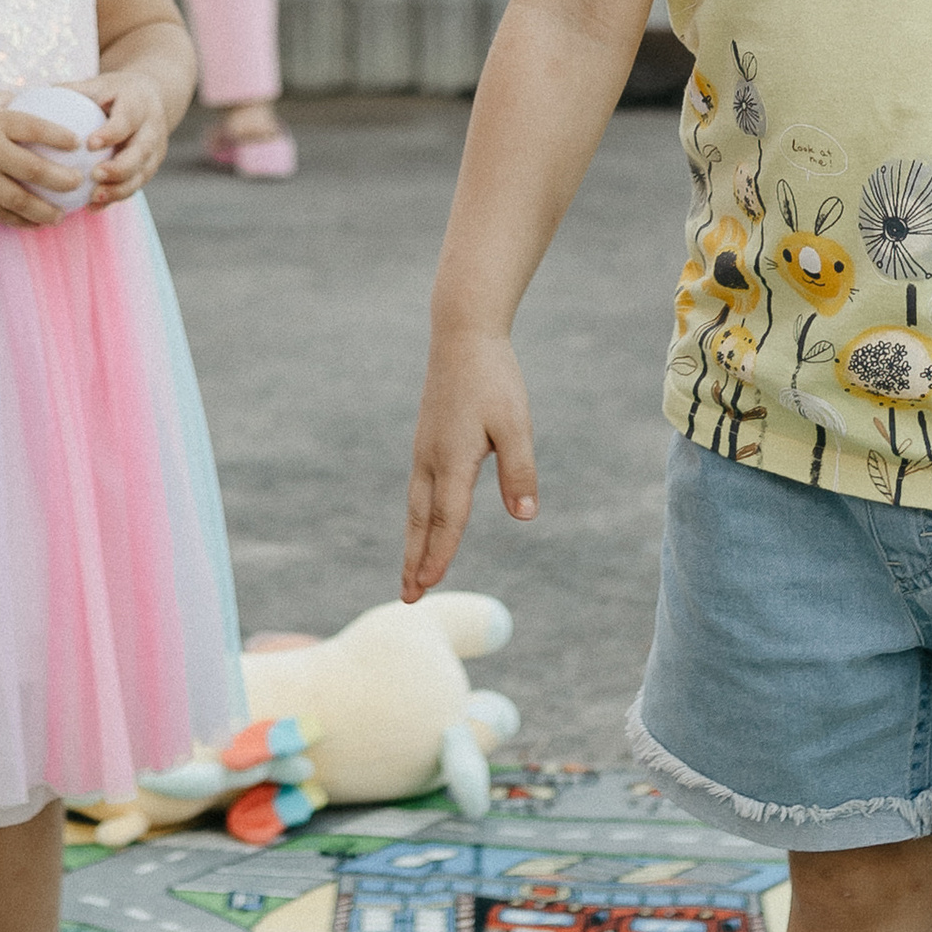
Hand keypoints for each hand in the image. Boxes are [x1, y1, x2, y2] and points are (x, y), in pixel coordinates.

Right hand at [0, 94, 88, 226]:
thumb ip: (11, 102)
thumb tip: (48, 95)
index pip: (33, 127)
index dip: (58, 136)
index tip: (79, 142)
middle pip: (32, 168)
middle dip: (61, 179)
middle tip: (81, 183)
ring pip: (18, 200)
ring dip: (45, 210)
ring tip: (63, 214)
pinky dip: (21, 221)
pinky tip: (37, 223)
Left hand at [78, 68, 170, 205]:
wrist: (152, 98)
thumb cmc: (116, 91)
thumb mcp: (99, 84)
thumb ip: (73, 90)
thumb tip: (35, 95)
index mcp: (139, 104)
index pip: (127, 119)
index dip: (112, 133)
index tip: (90, 144)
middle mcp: (151, 128)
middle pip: (140, 152)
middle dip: (120, 168)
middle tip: (94, 176)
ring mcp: (155, 151)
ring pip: (141, 174)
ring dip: (118, 189)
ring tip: (93, 198)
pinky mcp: (151, 167)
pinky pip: (136, 186)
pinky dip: (115, 198)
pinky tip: (92, 206)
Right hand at [403, 324, 536, 598]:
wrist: (462, 334)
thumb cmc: (493, 378)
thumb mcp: (516, 425)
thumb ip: (519, 472)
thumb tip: (524, 518)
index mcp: (452, 459)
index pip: (447, 519)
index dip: (440, 554)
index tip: (428, 586)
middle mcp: (431, 460)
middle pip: (420, 521)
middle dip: (415, 560)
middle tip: (407, 597)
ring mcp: (424, 450)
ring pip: (415, 507)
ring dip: (412, 542)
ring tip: (410, 572)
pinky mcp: (427, 440)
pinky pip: (418, 490)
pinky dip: (416, 517)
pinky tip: (422, 525)